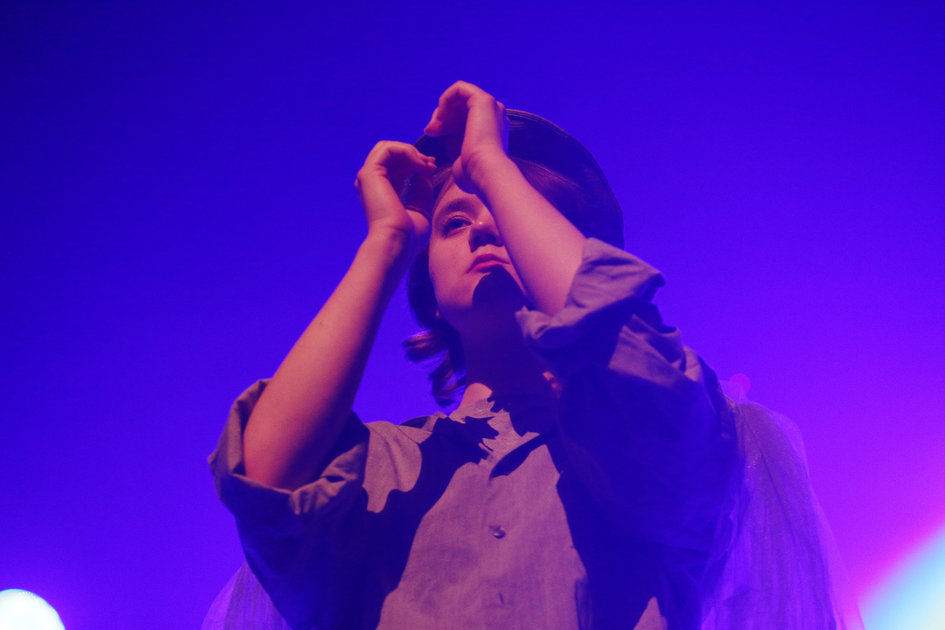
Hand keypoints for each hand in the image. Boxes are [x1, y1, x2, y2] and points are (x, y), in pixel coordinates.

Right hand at [354, 141, 435, 255]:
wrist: (398, 243)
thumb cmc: (409, 236)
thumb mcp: (421, 207)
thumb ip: (422, 188)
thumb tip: (425, 170)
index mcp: (381, 192)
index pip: (395, 165)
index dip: (415, 161)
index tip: (432, 167)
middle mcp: (371, 183)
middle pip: (390, 154)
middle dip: (413, 154)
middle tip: (430, 164)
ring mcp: (368, 178)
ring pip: (388, 148)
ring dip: (411, 151)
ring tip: (425, 164)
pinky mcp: (369, 173)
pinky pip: (388, 149)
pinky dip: (407, 152)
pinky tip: (420, 165)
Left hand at [423, 81, 510, 195]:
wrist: (485, 172)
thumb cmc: (473, 173)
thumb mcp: (459, 155)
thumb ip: (450, 139)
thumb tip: (432, 128)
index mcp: (491, 128)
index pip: (463, 117)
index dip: (444, 123)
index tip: (433, 135)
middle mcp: (494, 115)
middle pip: (460, 106)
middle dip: (441, 116)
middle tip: (431, 131)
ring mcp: (491, 106)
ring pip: (459, 96)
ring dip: (442, 109)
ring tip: (435, 127)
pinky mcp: (483, 100)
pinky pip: (459, 88)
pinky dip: (445, 99)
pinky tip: (441, 117)